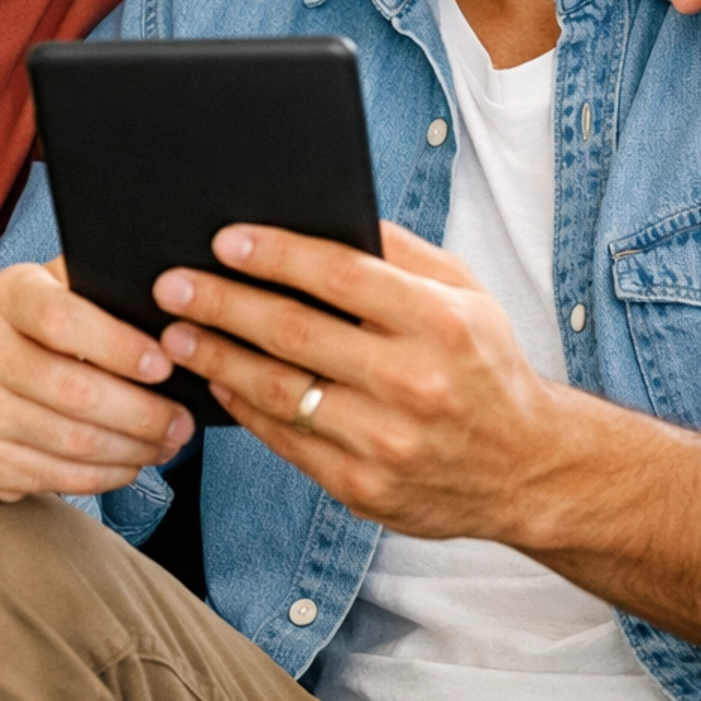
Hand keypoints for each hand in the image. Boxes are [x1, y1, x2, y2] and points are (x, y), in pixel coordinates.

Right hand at [0, 261, 193, 500]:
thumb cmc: (13, 337)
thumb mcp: (39, 292)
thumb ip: (91, 287)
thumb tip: (168, 303)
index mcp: (3, 300)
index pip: (63, 319)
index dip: (119, 345)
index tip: (164, 364)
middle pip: (77, 391)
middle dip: (144, 412)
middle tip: (182, 420)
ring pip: (75, 441)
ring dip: (134, 449)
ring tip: (167, 442)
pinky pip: (62, 476)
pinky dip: (108, 474)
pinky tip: (131, 463)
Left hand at [154, 221, 567, 536]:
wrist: (526, 468)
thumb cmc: (486, 367)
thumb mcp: (466, 294)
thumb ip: (401, 253)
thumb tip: (326, 214)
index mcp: (440, 322)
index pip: (340, 274)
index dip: (275, 254)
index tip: (224, 241)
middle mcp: (414, 382)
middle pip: (295, 332)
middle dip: (223, 304)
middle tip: (173, 286)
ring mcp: (387, 442)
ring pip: (279, 391)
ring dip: (217, 359)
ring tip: (175, 336)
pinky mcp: (364, 487)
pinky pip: (286, 441)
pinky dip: (244, 408)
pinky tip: (219, 382)